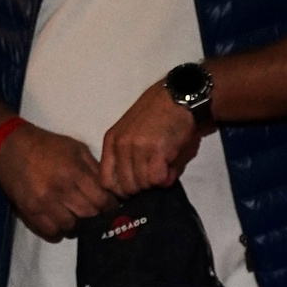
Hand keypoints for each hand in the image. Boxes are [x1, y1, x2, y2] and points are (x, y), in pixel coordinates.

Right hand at [0, 123, 110, 239]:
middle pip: (89, 215)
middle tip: (93, 211)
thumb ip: (95, 170)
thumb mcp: (77, 149)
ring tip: (75, 215)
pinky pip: (51, 232)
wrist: (10, 146)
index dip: (110, 206)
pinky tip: (60, 221)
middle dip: (95, 215)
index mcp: (75, 172)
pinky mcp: (29, 211)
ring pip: (71, 227)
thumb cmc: (48, 146)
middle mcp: (60, 189)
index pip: (103, 201)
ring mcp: (43, 203)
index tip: (109, 206)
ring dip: (76, 224)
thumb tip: (112, 190)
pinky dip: (58, 231)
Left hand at [100, 79, 200, 196]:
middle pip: (126, 187)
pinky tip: (171, 167)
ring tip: (165, 168)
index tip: (136, 187)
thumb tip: (138, 188)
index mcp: (111, 141)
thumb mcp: (133, 133)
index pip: (106, 181)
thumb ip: (129, 159)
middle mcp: (121, 145)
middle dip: (142, 188)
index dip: (121, 190)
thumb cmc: (160, 116)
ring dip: (156, 183)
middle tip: (155, 176)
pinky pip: (158, 180)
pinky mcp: (157, 151)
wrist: (179, 97)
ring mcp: (137, 148)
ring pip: (142, 185)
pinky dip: (167, 179)